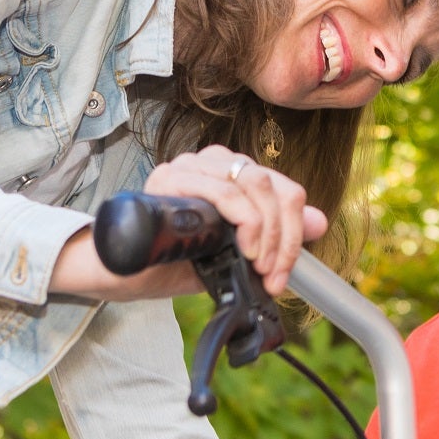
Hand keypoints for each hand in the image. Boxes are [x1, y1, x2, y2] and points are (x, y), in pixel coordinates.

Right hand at [51, 144, 327, 300]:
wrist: (119, 273)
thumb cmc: (173, 262)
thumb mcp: (234, 254)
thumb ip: (274, 236)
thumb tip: (318, 221)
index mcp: (232, 175)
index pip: (284, 189)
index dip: (294, 231)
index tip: (284, 273)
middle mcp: (213, 163)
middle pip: (275, 186)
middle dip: (285, 237)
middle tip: (273, 275)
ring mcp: (190, 166)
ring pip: (256, 185)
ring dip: (267, 232)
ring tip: (259, 266)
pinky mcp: (170, 178)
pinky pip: (223, 190)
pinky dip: (244, 220)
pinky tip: (244, 247)